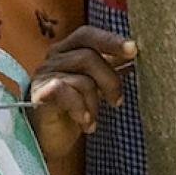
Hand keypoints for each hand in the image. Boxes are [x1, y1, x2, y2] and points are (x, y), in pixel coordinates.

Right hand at [28, 25, 131, 140]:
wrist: (51, 139)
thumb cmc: (75, 108)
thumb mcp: (96, 84)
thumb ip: (111, 66)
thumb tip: (136, 54)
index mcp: (67, 50)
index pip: (88, 35)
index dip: (111, 40)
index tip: (134, 51)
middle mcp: (53, 58)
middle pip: (88, 56)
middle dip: (110, 80)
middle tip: (117, 101)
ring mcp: (44, 76)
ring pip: (81, 80)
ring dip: (94, 102)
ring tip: (93, 119)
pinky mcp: (39, 95)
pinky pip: (65, 93)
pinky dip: (79, 108)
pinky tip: (84, 121)